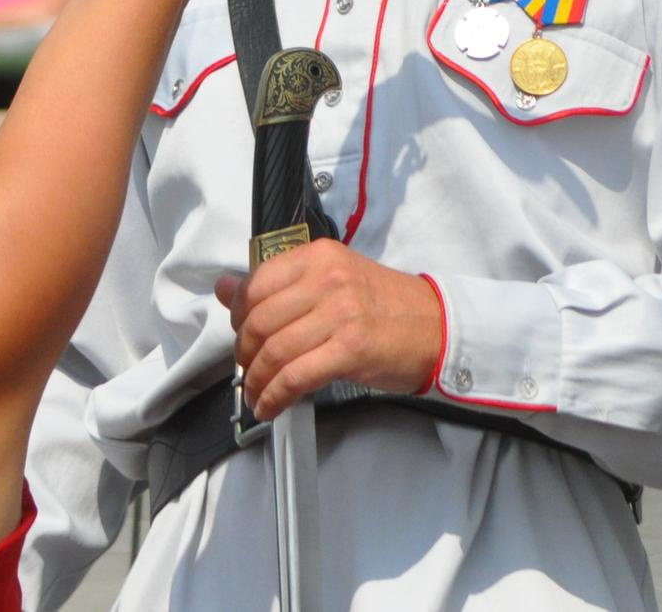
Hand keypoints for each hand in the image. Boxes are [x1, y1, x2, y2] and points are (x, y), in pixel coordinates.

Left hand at [215, 242, 445, 418]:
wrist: (437, 328)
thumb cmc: (386, 307)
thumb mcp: (333, 282)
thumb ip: (280, 285)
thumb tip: (225, 288)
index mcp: (321, 256)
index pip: (256, 284)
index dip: (238, 318)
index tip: (242, 336)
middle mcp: (329, 279)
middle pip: (260, 321)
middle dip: (245, 354)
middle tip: (249, 370)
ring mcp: (341, 313)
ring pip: (274, 351)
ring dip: (257, 381)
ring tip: (258, 393)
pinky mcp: (351, 348)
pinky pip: (295, 376)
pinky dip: (275, 396)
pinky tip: (272, 405)